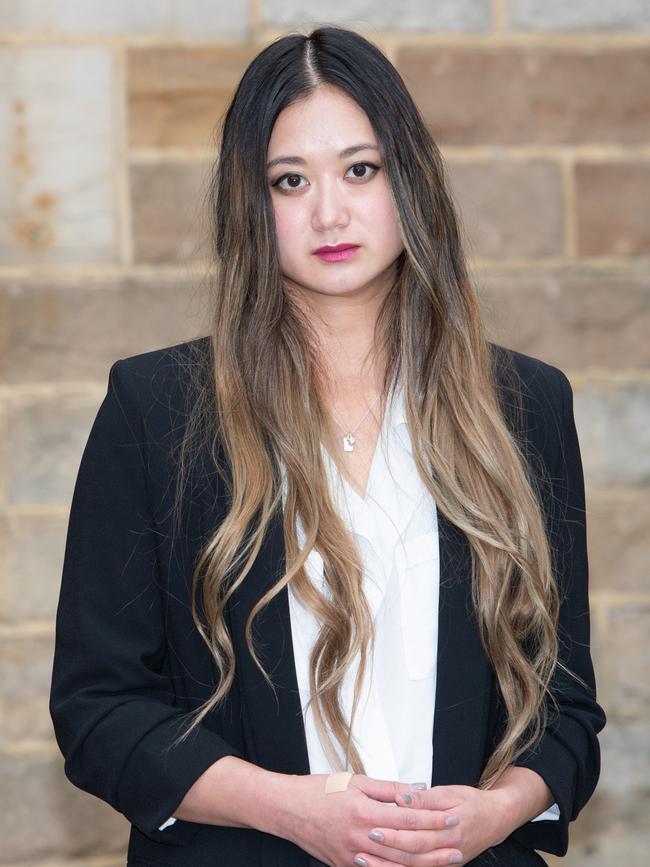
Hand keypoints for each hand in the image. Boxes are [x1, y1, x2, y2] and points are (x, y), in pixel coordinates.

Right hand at [280, 774, 463, 866]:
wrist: (287, 809)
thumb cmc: (319, 790)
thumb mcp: (355, 780)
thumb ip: (388, 788)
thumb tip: (417, 790)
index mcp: (365, 811)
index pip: (409, 818)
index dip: (433, 820)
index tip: (452, 818)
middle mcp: (361, 838)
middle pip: (407, 847)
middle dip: (435, 847)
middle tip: (458, 847)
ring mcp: (354, 857)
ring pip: (396, 866)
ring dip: (423, 865)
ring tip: (444, 862)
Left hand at [351, 784, 513, 866]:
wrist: (496, 820)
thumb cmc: (472, 803)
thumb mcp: (450, 793)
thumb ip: (425, 798)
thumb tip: (402, 797)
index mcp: (451, 829)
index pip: (418, 832)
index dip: (395, 831)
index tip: (373, 826)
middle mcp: (450, 850)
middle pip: (413, 853)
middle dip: (387, 849)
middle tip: (363, 842)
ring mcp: (447, 862)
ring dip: (387, 866)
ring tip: (363, 859)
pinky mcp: (443, 866)